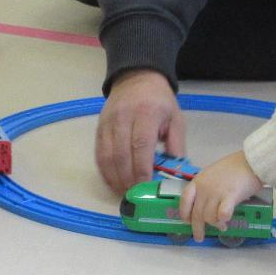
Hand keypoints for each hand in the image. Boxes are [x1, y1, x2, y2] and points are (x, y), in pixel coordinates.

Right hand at [96, 70, 182, 193]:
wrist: (136, 79)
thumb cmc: (160, 102)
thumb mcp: (176, 120)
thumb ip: (177, 146)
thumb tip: (175, 174)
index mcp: (147, 113)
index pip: (141, 145)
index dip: (141, 169)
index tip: (144, 186)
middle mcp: (123, 117)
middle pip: (121, 154)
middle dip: (127, 178)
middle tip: (135, 195)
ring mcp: (108, 123)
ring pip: (107, 156)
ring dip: (114, 178)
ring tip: (124, 192)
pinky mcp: (99, 128)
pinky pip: (99, 154)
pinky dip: (105, 171)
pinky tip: (113, 182)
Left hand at [176, 151, 264, 241]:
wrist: (250, 161)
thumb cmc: (234, 167)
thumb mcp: (212, 173)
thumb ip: (206, 187)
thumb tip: (206, 204)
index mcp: (198, 181)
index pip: (184, 200)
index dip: (184, 213)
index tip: (187, 221)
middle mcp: (204, 188)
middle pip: (196, 213)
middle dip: (197, 228)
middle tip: (200, 238)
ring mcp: (216, 192)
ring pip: (209, 217)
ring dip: (215, 224)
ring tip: (222, 226)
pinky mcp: (230, 196)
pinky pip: (222, 213)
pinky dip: (223, 219)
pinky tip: (226, 221)